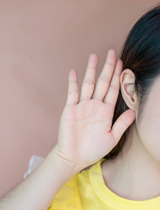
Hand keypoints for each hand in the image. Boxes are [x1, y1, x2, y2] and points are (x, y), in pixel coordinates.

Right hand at [53, 49, 135, 172]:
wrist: (74, 157)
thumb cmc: (93, 149)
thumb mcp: (112, 137)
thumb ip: (122, 124)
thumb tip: (135, 112)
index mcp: (106, 112)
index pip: (114, 90)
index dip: (119, 77)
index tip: (123, 64)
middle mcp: (95, 106)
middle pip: (103, 83)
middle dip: (108, 68)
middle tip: (112, 53)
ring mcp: (82, 106)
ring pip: (88, 84)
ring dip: (91, 70)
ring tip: (95, 56)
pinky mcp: (70, 109)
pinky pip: (72, 93)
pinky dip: (73, 82)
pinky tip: (74, 72)